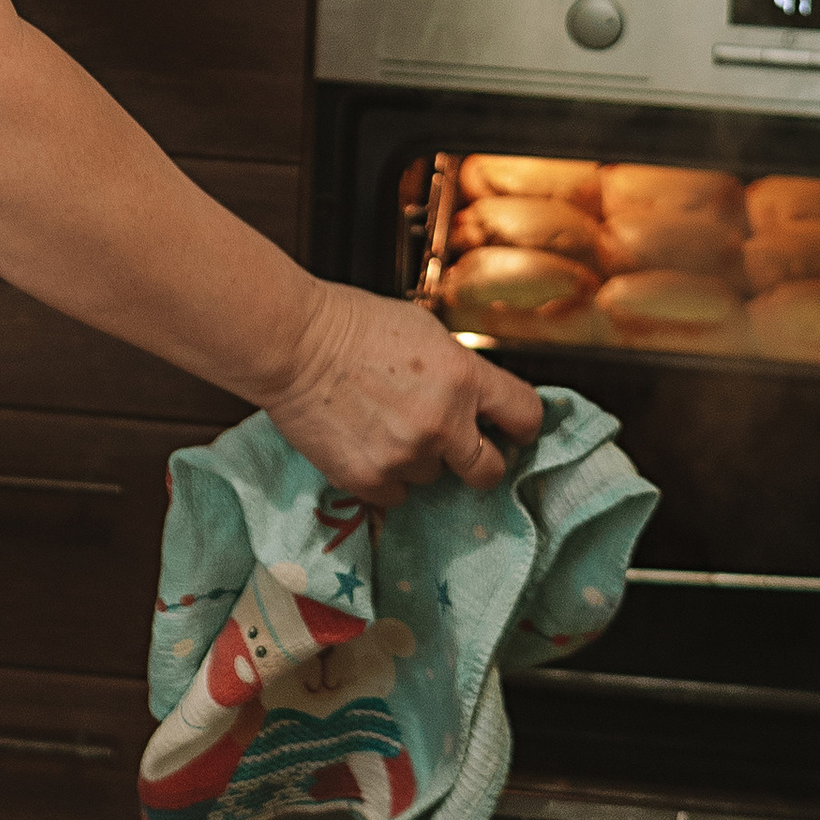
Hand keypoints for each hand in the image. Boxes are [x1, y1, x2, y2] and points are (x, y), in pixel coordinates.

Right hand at [262, 282, 546, 510]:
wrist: (293, 344)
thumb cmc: (353, 325)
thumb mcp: (425, 332)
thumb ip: (457, 371)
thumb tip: (479, 400)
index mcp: (464, 377)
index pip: (526, 416)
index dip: (522, 425)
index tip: (512, 429)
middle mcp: (444, 422)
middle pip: (491, 470)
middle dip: (479, 461)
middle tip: (458, 447)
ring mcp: (407, 456)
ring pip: (434, 478)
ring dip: (419, 460)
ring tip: (385, 425)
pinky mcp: (371, 480)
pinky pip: (397, 495)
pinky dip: (386, 476)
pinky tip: (365, 442)